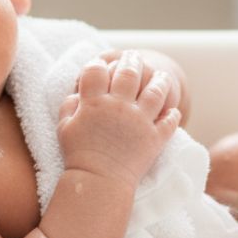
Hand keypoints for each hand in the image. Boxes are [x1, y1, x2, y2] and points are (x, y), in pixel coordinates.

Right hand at [56, 51, 178, 187]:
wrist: (98, 181)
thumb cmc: (78, 155)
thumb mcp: (64, 127)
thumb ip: (70, 106)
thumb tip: (77, 94)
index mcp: (94, 102)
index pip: (97, 70)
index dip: (98, 64)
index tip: (101, 64)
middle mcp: (119, 106)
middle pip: (129, 73)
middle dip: (132, 61)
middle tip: (134, 56)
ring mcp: (139, 121)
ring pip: (155, 91)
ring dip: (159, 80)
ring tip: (161, 75)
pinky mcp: (155, 138)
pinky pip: (169, 121)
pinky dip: (173, 114)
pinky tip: (173, 110)